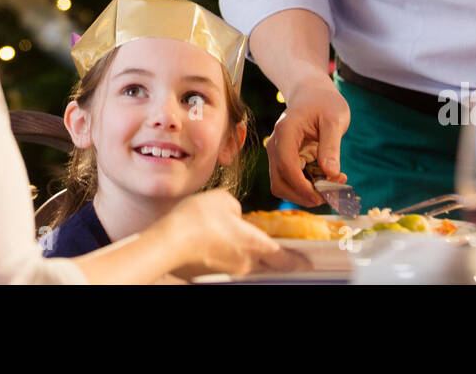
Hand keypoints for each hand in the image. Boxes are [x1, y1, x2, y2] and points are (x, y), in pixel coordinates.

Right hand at [157, 190, 306, 277]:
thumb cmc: (196, 220)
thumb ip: (236, 207)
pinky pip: (228, 266)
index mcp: (254, 244)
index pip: (285, 257)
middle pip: (269, 265)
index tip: (308, 261)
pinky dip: (229, 257)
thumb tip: (236, 215)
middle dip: (278, 261)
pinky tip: (218, 245)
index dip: (299, 259)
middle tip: (285, 255)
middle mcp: (246, 263)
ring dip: (250, 256)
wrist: (167, 244)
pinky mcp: (212, 275)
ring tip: (244, 243)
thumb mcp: (222, 200)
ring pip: (247, 265)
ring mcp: (229, 272)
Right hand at [265, 75, 350, 206]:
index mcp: (286, 132)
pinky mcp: (285, 159)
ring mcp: (278, 153)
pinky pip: (291, 180)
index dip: (302, 186)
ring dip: (305, 193)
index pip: (286, 165)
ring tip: (333, 186)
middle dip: (303, 195)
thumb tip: (331, 174)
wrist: (312, 93)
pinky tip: (327, 179)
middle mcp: (276, 145)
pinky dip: (307, 187)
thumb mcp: (334, 119)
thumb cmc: (324, 102)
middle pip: (279, 182)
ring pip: (283, 185)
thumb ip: (331, 146)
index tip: (323, 195)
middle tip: (331, 195)